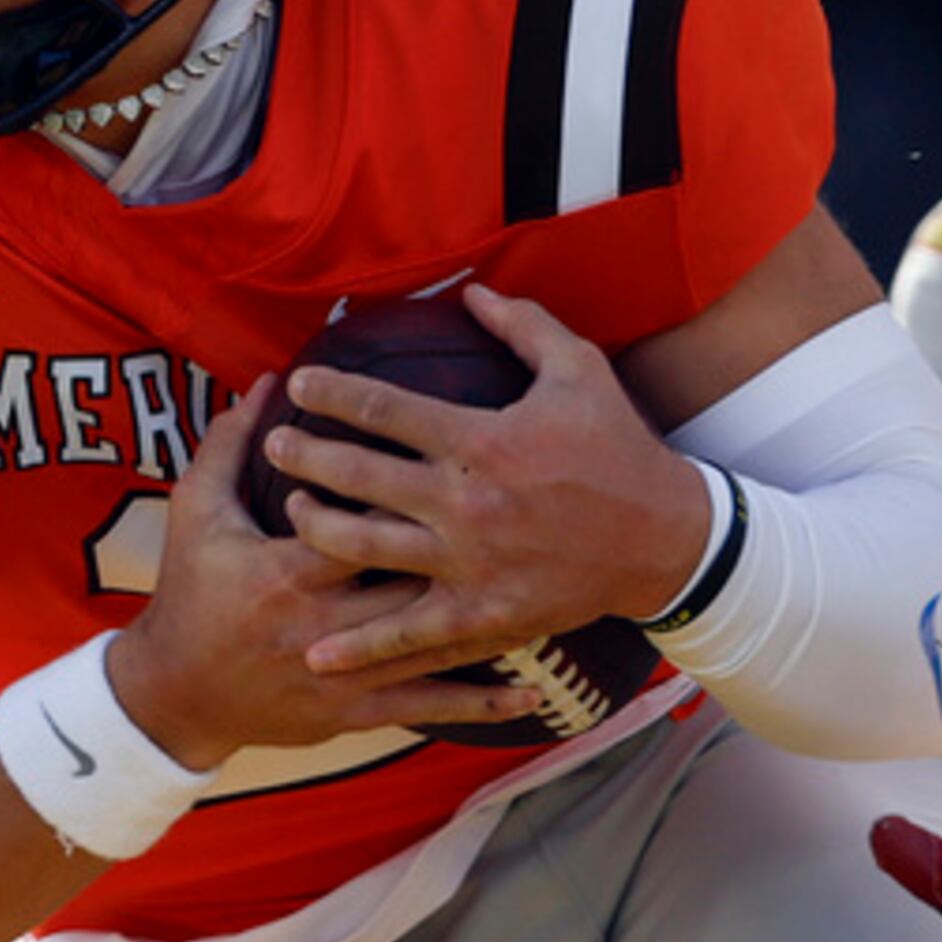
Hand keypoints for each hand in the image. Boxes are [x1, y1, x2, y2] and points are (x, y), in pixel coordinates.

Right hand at [113, 379, 541, 767]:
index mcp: (290, 573)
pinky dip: (482, 700)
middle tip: (534, 520)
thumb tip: (268, 380)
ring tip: (559, 597)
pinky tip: (532, 690)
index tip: (463, 457)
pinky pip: (430, 707)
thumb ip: (229, 443)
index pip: (361, 524)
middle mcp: (327, 627)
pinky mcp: (356, 716)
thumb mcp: (194, 511)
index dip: (408, 492)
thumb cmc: (186, 593)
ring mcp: (346, 676)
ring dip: (496, 622)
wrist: (173, 696)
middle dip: (471, 553)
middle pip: (414, 583)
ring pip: (434, 646)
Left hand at [285, 284, 712, 671]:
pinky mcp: (481, 614)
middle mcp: (465, 501)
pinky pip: (407, 632)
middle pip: (358, 475)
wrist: (664, 538)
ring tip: (290, 510)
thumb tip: (470, 290)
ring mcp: (468, 563)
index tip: (299, 383)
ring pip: (365, 547)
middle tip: (277, 442)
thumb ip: (523, 325)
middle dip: (305, 454)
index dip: (331, 392)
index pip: (383, 408)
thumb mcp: (580, 370)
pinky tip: (317, 651)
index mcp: (482, 439)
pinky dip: (360, 645)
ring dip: (316, 526)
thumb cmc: (618, 448)